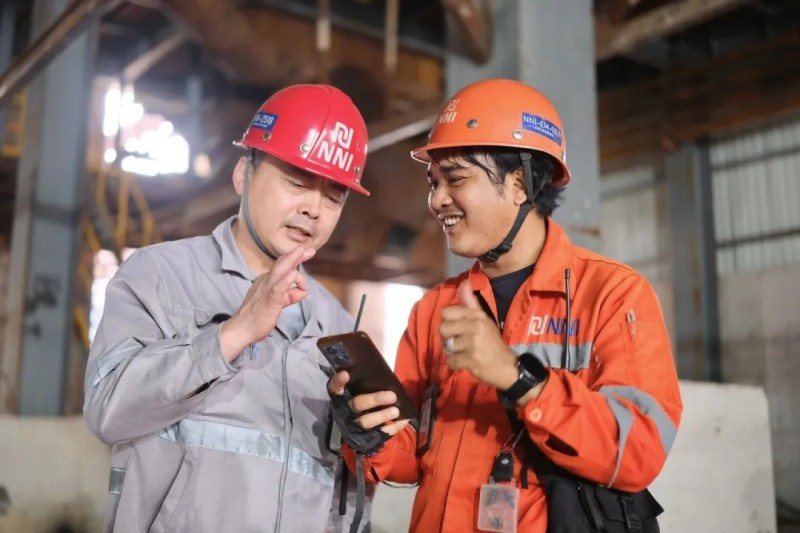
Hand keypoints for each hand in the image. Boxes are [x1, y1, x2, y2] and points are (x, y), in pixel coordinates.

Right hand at [220, 246, 314, 360]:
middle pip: (282, 264)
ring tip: (302, 251)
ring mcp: (266, 289)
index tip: (305, 252)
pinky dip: (286, 280)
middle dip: (296, 255)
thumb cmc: (258, 317)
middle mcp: (266, 281)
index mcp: (267, 281)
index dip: (294, 258)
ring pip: (280, 271)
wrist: (241, 330)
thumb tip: (301, 291)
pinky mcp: (269, 301)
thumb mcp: (278, 302)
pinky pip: (278, 288)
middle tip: (309, 249)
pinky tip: (293, 275)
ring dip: (292, 260)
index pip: (282, 266)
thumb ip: (289, 295)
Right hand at [327, 371, 408, 435]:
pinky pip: (380, 433)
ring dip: (382, 415)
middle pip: (357, 405)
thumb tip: (383, 353)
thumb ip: (366, 379)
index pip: (334, 388)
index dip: (338, 382)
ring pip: (366, 422)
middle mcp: (346, 412)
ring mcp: (355, 426)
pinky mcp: (367, 438)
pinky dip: (393, 427)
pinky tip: (404, 420)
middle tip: (392, 396)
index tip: (345, 373)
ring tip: (396, 410)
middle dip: (374, 400)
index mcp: (342, 398)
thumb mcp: (359, 390)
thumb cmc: (362, 402)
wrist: (358, 431)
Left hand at [439, 280, 519, 389]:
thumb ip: (471, 303)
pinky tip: (466, 363)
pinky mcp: (473, 359)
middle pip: (442, 328)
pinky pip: (451, 361)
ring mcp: (474, 342)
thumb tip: (464, 283)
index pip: (446, 312)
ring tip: (463, 353)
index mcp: (477, 315)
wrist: (508, 367)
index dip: (447, 322)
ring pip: (446, 346)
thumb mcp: (484, 320)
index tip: (456, 329)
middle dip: (446, 338)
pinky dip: (455, 364)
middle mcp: (476, 325)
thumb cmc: (492, 343)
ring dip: (452, 353)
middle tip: (458, 343)